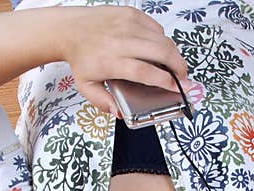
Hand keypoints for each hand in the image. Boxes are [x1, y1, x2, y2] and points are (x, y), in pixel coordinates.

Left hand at [54, 6, 190, 115]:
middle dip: (179, 67)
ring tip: (174, 65)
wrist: (70, 29)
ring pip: (163, 39)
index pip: (146, 72)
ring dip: (174, 54)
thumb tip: (120, 113)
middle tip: (183, 77)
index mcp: (112, 61)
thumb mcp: (86, 86)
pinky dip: (162, 39)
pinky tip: (158, 49)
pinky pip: (156, 27)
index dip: (166, 81)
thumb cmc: (81, 56)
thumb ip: (103, 102)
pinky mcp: (131, 14)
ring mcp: (128, 25)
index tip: (178, 88)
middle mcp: (121, 41)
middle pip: (162, 52)